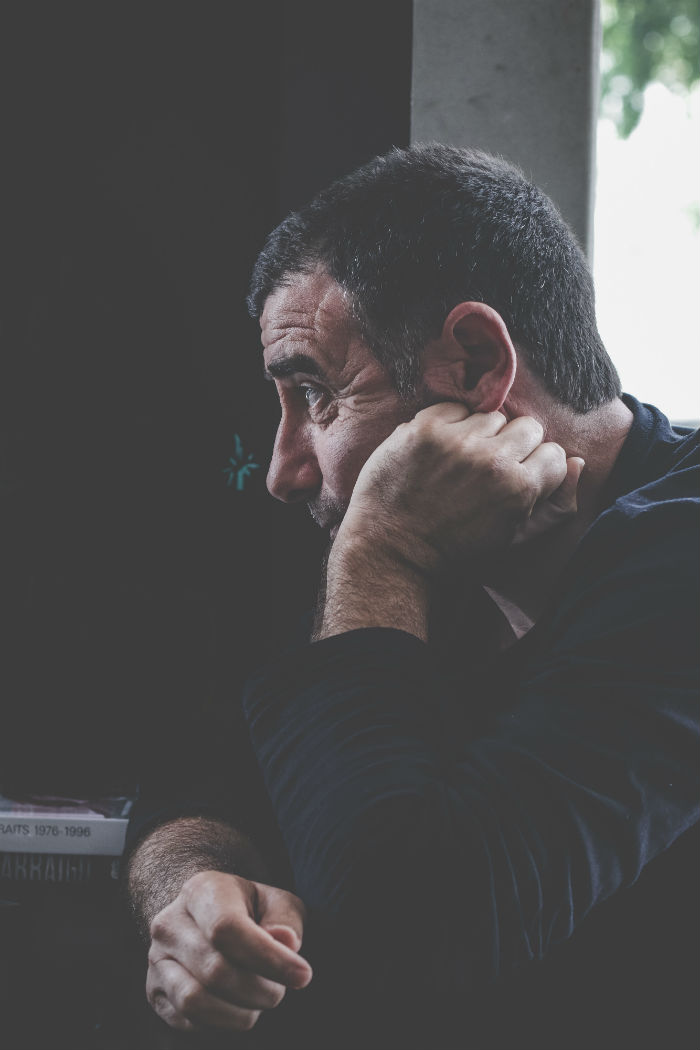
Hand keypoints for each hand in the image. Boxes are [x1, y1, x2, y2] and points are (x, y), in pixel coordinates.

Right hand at [146, 870, 311, 1032]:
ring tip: (260, 999)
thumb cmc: (250, 908)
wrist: (206, 916)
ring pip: (195, 1001)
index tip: (304, 975)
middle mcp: (170, 923)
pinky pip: (186, 1020)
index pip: (227, 928)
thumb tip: (286, 942)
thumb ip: (285, 920)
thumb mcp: (276, 901)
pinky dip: (221, 1022)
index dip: (268, 957)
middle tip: (280, 990)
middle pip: (216, 970)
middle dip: (260, 989)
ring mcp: (157, 959)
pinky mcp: (155, 991)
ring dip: (240, 1012)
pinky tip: (237, 1006)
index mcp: (201, 890)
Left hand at [335, 404, 574, 576]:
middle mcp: (491, 460)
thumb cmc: (456, 550)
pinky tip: (438, 452)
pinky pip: (456, 407)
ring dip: (481, 435)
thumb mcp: (513, 539)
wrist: (391, 550)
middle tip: (488, 469)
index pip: (555, 453)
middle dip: (514, 447)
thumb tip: (577, 462)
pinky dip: (450, 425)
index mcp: (519, 489)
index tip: (516, 479)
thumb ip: (555, 505)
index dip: (537, 467)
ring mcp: (456, 441)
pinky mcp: (424, 428)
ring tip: (460, 462)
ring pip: (492, 416)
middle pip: (529, 427)